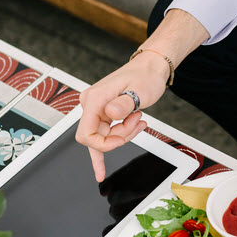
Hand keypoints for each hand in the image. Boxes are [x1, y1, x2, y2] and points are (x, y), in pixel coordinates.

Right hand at [75, 51, 169, 181]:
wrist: (150, 67)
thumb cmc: (145, 75)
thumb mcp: (140, 90)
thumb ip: (124, 103)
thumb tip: (111, 113)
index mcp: (96, 98)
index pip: (86, 134)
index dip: (104, 144)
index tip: (121, 140)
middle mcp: (91, 102)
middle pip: (96, 137)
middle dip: (118, 137)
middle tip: (138, 122)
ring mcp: (96, 107)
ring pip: (103, 136)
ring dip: (122, 133)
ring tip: (139, 119)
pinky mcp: (102, 111)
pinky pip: (102, 134)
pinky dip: (106, 146)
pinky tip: (100, 168)